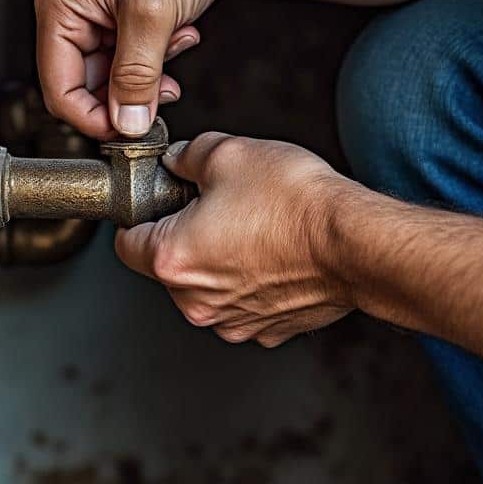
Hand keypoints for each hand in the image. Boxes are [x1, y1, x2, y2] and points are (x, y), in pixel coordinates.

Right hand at [34, 0, 229, 137]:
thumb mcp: (153, 13)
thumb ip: (135, 74)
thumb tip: (126, 122)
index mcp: (59, 5)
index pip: (57, 87)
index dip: (92, 117)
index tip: (127, 131)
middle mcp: (69, 14)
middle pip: (83, 88)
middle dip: (127, 94)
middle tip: (161, 91)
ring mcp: (94, 20)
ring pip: (110, 81)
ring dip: (147, 77)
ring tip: (173, 48)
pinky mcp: (118, 25)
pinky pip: (129, 66)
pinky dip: (156, 64)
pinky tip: (177, 37)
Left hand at [115, 133, 358, 346]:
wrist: (358, 242)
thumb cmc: (295, 203)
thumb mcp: (227, 152)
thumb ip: (186, 156)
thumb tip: (177, 161)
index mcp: (172, 259)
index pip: (125, 244)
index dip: (139, 218)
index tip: (157, 206)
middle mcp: (196, 301)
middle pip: (166, 267)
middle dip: (183, 237)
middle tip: (217, 209)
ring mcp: (232, 320)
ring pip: (205, 287)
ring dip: (218, 262)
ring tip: (252, 230)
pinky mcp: (266, 330)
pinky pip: (242, 303)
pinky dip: (250, 282)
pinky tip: (273, 255)